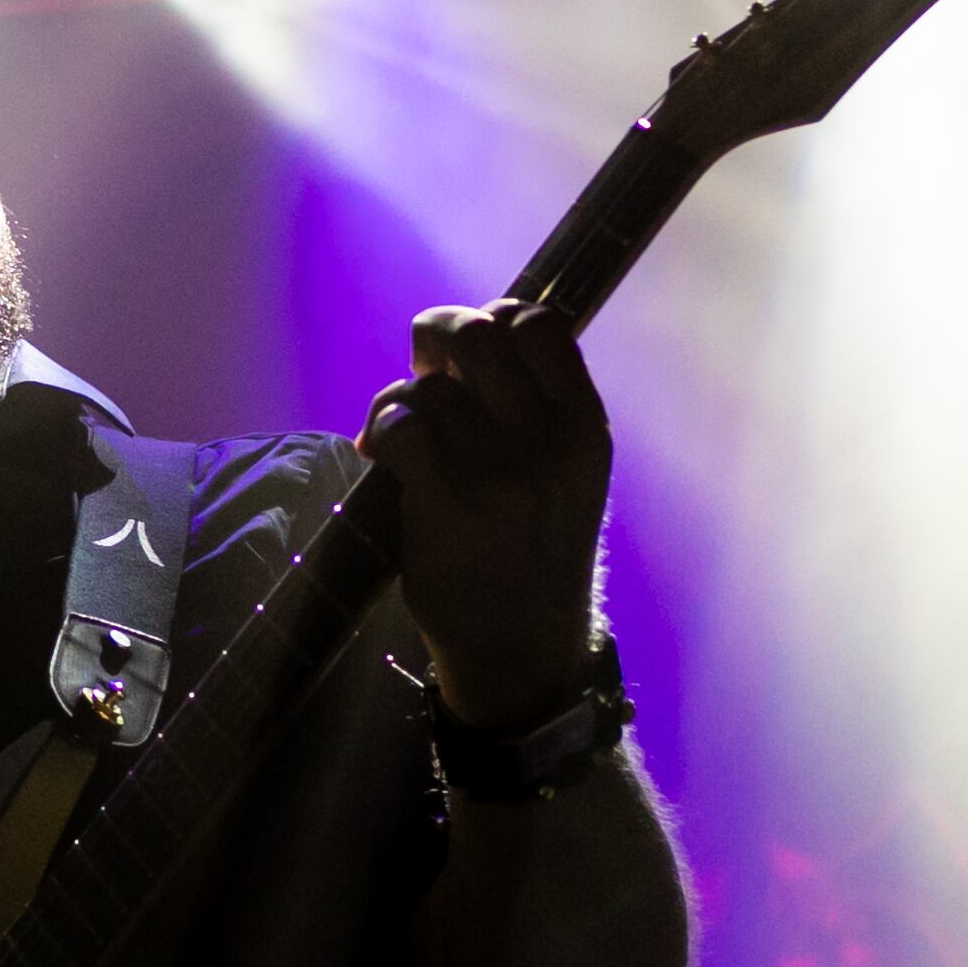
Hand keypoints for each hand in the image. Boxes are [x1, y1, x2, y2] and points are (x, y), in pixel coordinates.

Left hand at [361, 300, 611, 725]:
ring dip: (398, 401)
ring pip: (430, 386)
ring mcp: (505, 473)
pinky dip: (382, 429)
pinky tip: (383, 457)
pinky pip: (401, 424)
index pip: (541, 322)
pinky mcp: (453, 503)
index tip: (467, 359)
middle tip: (424, 380)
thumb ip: (525, 404)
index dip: (491, 318)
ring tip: (400, 437)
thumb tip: (448, 340)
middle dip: (435, 341)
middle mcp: (553, 441)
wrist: (522, 648)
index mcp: (585, 425)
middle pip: (478, 333)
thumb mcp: (560, 471)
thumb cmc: (529, 547)